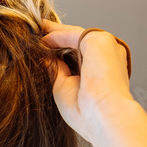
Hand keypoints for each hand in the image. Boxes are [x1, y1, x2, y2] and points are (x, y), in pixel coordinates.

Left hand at [40, 20, 133, 143]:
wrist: (101, 116)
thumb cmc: (85, 112)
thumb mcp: (63, 88)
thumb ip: (57, 71)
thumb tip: (46, 57)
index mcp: (104, 74)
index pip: (81, 57)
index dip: (62, 51)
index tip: (44, 49)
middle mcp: (109, 60)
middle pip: (79, 43)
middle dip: (58, 37)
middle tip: (39, 32)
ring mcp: (107, 49)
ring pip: (77, 36)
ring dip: (57, 33)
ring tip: (37, 30)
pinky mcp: (101, 41)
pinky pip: (75, 34)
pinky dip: (58, 36)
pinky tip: (44, 38)